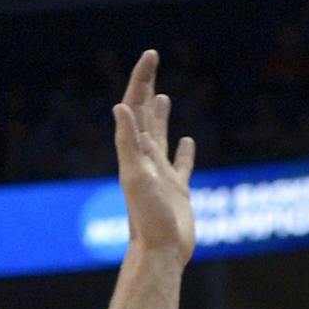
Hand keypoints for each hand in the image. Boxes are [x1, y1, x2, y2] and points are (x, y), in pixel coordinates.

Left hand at [113, 50, 196, 260]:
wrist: (160, 253)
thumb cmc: (148, 219)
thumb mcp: (136, 177)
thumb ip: (128, 143)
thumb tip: (121, 106)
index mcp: (136, 150)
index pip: (136, 105)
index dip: (142, 79)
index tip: (152, 56)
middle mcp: (147, 158)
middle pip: (145, 114)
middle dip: (148, 87)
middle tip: (153, 62)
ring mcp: (162, 174)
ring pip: (161, 136)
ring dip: (160, 115)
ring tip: (164, 97)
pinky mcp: (178, 191)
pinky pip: (181, 165)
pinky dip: (184, 152)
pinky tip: (187, 142)